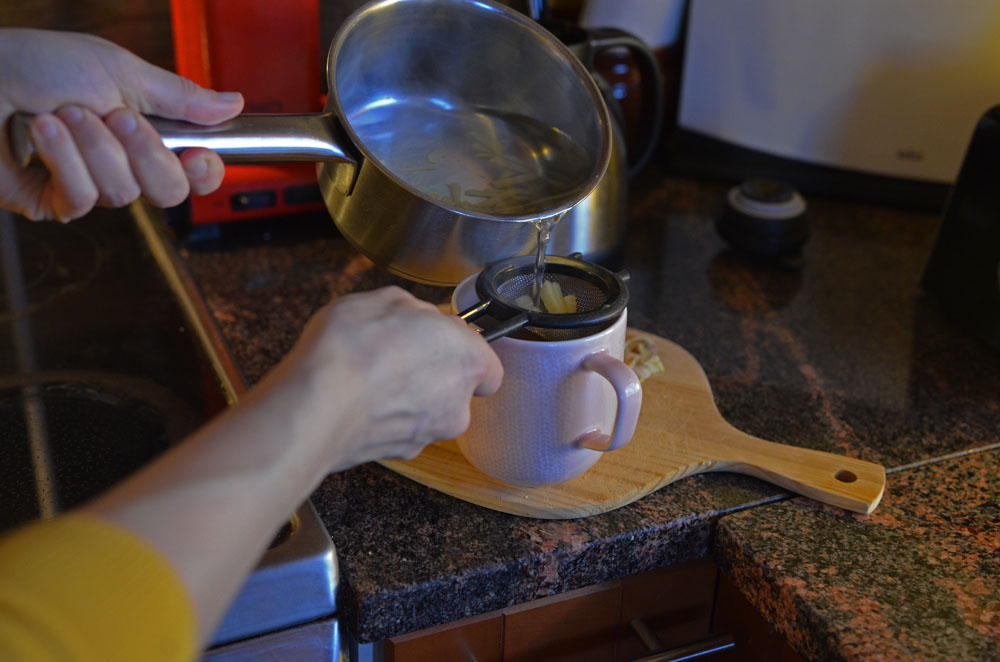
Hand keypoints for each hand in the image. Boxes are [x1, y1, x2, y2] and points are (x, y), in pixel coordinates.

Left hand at [0, 29, 244, 221]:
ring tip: (60, 113)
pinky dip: (63, 162)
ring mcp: (87, 186)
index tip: (196, 153)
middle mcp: (121, 163)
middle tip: (112, 115)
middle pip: (169, 192)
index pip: (194, 172)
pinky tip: (41, 132)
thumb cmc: (35, 63)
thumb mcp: (120, 71)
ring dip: (92, 147)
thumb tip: (233, 103)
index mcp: (143, 131)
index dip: (205, 171)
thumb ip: (179, 97)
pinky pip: (82, 201)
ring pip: (123, 194)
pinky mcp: (51, 202)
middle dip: (144, 151)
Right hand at [263, 286, 503, 472]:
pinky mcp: (400, 455)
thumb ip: (414, 311)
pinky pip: (399, 430)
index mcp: (468, 359)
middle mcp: (458, 403)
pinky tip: (356, 401)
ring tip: (368, 377)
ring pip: (427, 412)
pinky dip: (384, 418)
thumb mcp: (385, 300)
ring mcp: (430, 434)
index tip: (438, 340)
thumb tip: (415, 319)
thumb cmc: (354, 347)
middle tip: (394, 354)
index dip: (462, 350)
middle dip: (429, 373)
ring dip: (405, 397)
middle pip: (454, 388)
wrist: (317, 405)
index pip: (487, 363)